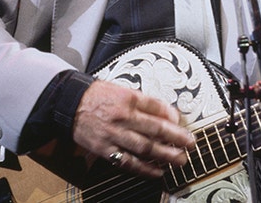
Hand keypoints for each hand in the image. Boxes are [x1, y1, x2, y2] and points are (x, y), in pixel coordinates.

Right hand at [72, 79, 194, 177]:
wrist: (70, 104)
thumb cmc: (98, 96)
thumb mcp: (123, 90)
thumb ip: (145, 102)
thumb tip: (167, 113)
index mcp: (128, 98)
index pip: (157, 107)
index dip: (173, 116)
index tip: (182, 123)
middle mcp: (123, 117)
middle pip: (155, 129)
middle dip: (176, 138)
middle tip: (190, 144)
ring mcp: (114, 135)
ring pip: (145, 147)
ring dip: (165, 155)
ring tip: (180, 160)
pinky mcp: (106, 149)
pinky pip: (128, 162)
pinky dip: (144, 169)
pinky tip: (157, 171)